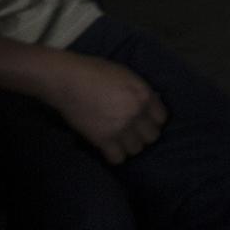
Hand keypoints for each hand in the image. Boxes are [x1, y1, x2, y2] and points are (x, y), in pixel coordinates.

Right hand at [38, 48, 167, 164]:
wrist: (67, 80)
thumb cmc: (94, 71)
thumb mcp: (125, 75)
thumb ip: (139, 91)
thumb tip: (149, 102)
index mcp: (143, 95)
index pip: (161, 118)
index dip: (152, 121)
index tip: (143, 121)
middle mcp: (136, 113)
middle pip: (152, 137)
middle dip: (142, 135)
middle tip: (131, 131)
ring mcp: (120, 128)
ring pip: (136, 149)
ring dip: (128, 146)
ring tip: (119, 140)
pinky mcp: (103, 140)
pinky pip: (118, 158)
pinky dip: (114, 155)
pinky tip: (108, 148)